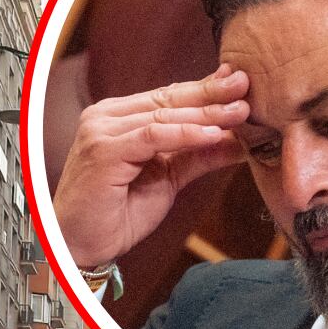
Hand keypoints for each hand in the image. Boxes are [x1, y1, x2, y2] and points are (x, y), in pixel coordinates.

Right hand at [52, 66, 249, 268]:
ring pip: (163, 115)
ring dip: (205, 114)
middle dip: (210, 93)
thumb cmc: (117, 215)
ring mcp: (102, 130)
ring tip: (239, 112)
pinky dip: (185, 135)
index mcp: (119, 118)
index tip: (238, 83)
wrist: (81, 246)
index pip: (168, 97)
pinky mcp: (104, 150)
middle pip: (168, 99)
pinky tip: (212, 134)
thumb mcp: (168, 180)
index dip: (204, 90)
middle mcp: (107, 117)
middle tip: (246, 86)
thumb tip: (238, 143)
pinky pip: (152, 136)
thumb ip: (197, 157)